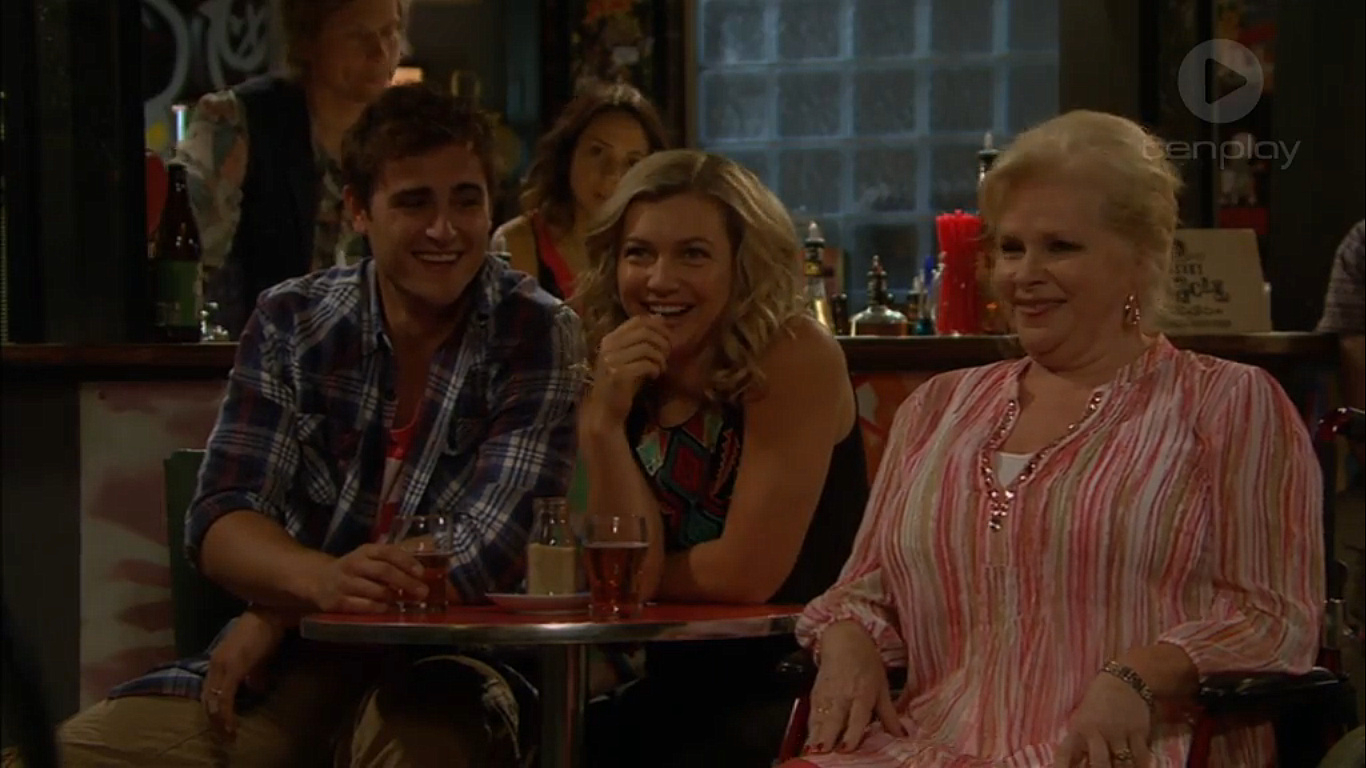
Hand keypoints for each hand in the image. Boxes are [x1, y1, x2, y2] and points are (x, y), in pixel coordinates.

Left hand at [202, 608, 286, 737]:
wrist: (271, 613)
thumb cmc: (266, 632)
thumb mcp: (258, 657)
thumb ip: (255, 672)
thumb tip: (257, 688)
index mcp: (219, 662)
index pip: (209, 692)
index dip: (214, 711)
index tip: (224, 726)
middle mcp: (215, 664)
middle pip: (207, 699)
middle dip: (214, 720)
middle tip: (225, 735)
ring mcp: (222, 665)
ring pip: (213, 700)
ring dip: (219, 720)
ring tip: (228, 733)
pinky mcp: (232, 667)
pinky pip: (224, 696)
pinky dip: (226, 712)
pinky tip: (230, 723)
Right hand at [307, 543, 427, 612]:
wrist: (319, 580)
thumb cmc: (355, 570)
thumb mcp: (369, 558)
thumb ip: (392, 560)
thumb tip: (427, 565)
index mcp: (365, 551)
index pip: (388, 552)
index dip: (406, 561)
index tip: (421, 572)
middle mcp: (354, 564)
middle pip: (384, 571)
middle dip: (406, 582)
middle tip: (422, 592)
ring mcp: (344, 583)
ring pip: (375, 590)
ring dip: (394, 596)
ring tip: (407, 601)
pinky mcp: (337, 602)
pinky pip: (362, 606)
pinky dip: (378, 608)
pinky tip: (388, 608)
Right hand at [586, 315, 670, 422]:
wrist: (605, 410)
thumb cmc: (621, 383)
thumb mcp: (631, 357)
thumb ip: (642, 339)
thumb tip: (660, 318)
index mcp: (610, 338)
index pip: (638, 320)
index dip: (658, 326)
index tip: (668, 339)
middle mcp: (608, 346)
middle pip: (645, 332)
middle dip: (662, 342)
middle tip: (668, 355)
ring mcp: (611, 360)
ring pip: (647, 348)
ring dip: (660, 358)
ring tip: (661, 368)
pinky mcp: (618, 375)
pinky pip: (646, 364)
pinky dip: (656, 369)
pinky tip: (654, 376)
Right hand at [804, 622, 905, 754]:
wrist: (845, 640)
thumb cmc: (866, 662)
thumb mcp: (882, 686)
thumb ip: (889, 714)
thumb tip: (902, 736)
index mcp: (862, 694)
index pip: (856, 717)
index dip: (850, 733)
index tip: (846, 748)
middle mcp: (843, 696)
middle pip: (833, 719)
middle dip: (827, 736)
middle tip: (823, 751)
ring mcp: (827, 694)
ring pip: (819, 718)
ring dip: (815, 735)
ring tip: (813, 750)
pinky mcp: (815, 694)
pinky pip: (812, 714)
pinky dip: (810, 728)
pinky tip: (808, 741)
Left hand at [1055, 673, 1152, 767]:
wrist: (1124, 681)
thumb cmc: (1097, 704)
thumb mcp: (1081, 720)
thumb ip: (1078, 744)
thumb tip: (1070, 764)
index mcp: (1078, 730)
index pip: (1065, 754)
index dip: (1061, 767)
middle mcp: (1098, 732)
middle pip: (1100, 764)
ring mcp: (1119, 733)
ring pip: (1123, 764)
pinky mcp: (1139, 732)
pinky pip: (1141, 757)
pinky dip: (1140, 765)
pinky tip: (1137, 766)